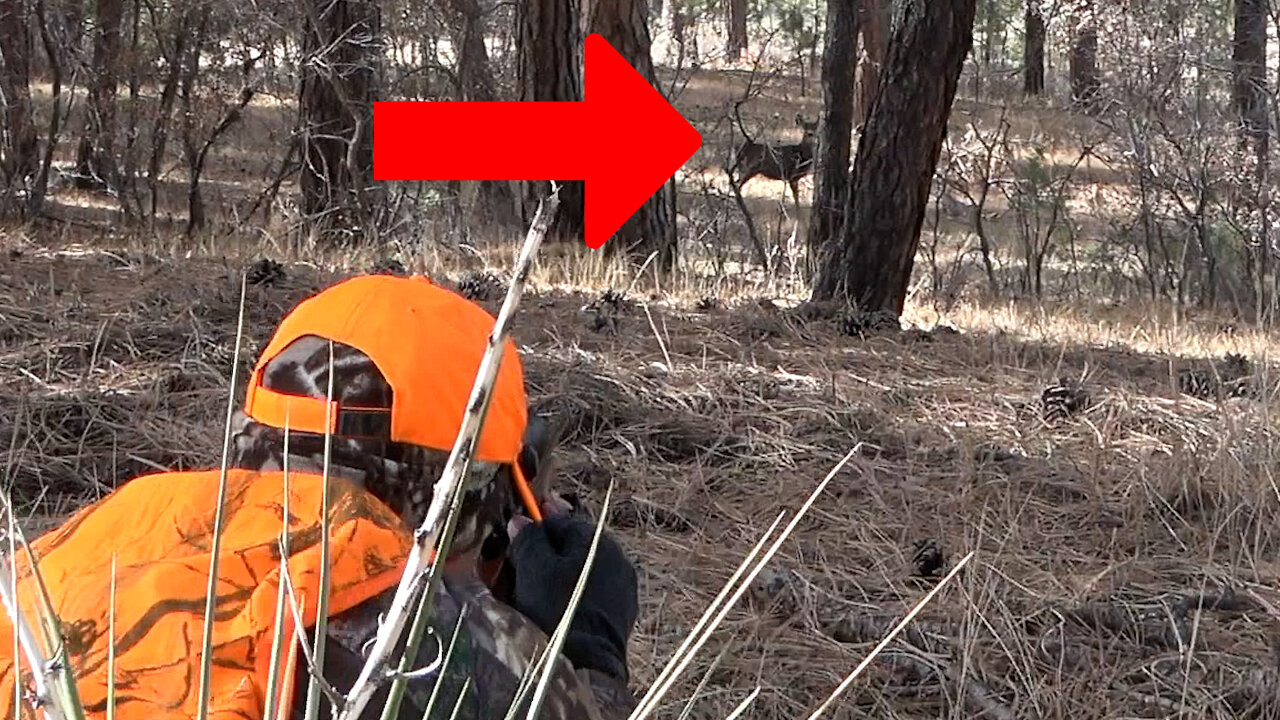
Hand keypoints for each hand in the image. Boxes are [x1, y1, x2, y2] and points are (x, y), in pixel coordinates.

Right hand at [505, 496, 638, 681]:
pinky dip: (575, 591)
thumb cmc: (557, 612)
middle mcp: (615, 556)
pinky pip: (594, 590)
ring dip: (562, 570)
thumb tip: (521, 520)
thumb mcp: (533, 570)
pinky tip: (558, 605)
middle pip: (574, 543)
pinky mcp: (622, 610)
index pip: (559, 518)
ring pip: (585, 566)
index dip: (535, 521)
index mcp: (594, 539)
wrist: (587, 666)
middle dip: (549, 547)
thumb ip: (528, 540)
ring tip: (537, 585)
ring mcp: (622, 584)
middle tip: (522, 558)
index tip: (518, 525)